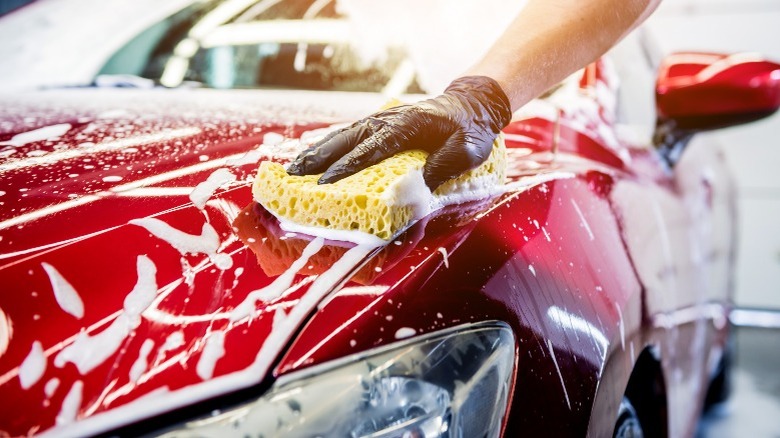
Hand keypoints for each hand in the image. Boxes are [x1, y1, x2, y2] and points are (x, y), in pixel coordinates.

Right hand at [286, 76, 511, 190]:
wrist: (472, 105)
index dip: (346, 167)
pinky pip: (350, 136)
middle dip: (319, 158)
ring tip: (293, 170)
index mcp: (407, 126)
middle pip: (347, 140)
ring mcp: (382, 120)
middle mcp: (388, 121)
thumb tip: (417, 185)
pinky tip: (314, 160)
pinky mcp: (381, 125)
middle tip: (294, 176)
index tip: (325, 183)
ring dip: (318, 152)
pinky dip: (329, 147)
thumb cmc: (470, 131)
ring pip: (343, 136)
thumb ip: (444, 166)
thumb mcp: (468, 150)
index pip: (371, 150)